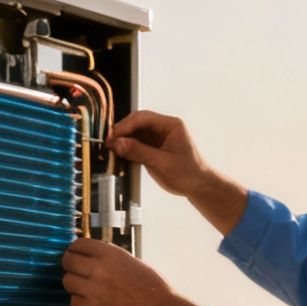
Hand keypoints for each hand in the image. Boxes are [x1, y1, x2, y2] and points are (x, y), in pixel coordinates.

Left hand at [62, 238, 203, 305]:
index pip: (78, 244)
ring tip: (86, 290)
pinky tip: (91, 304)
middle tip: (75, 271)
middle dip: (70, 265)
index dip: (75, 249)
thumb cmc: (152, 289)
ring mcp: (93, 289)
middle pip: (67, 261)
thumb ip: (109, 259)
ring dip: (74, 285)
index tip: (74, 254)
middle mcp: (99, 269)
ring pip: (67, 282)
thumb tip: (91, 258)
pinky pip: (73, 302)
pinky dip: (80, 304)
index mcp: (110, 254)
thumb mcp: (131, 262)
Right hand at [110, 110, 247, 235]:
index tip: (113, 136)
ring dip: (123, 140)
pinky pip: (137, 144)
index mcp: (171, 125)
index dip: (125, 125)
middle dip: (122, 132)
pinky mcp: (153, 148)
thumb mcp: (162, 163)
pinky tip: (119, 154)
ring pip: (135, 133)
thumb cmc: (187, 173)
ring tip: (111, 149)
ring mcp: (158, 138)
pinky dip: (127, 148)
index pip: (143, 118)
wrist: (198, 187)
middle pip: (137, 123)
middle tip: (108, 143)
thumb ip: (139, 151)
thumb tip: (118, 143)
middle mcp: (164, 128)